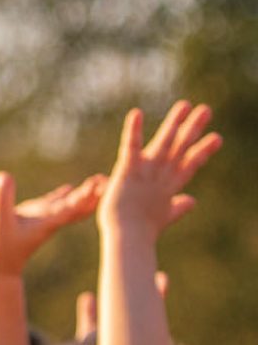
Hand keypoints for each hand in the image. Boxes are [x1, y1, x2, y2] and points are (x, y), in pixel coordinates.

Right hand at [0, 171, 103, 275]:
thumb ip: (2, 200)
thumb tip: (4, 176)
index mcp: (46, 223)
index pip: (70, 207)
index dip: (83, 195)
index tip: (96, 183)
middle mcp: (49, 221)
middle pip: (79, 207)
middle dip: (94, 194)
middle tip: (110, 179)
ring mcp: (43, 220)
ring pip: (70, 206)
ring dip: (85, 194)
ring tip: (100, 179)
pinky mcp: (33, 220)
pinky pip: (53, 206)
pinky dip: (63, 197)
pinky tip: (69, 188)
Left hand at [100, 102, 220, 236]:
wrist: (127, 238)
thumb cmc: (140, 232)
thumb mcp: (163, 216)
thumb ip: (178, 207)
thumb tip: (192, 200)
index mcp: (169, 186)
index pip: (189, 164)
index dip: (202, 151)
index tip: (217, 137)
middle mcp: (161, 176)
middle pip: (180, 149)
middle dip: (193, 129)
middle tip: (206, 110)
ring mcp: (146, 172)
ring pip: (163, 143)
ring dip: (174, 124)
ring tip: (185, 105)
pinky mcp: (128, 170)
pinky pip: (131, 146)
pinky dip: (133, 130)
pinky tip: (136, 113)